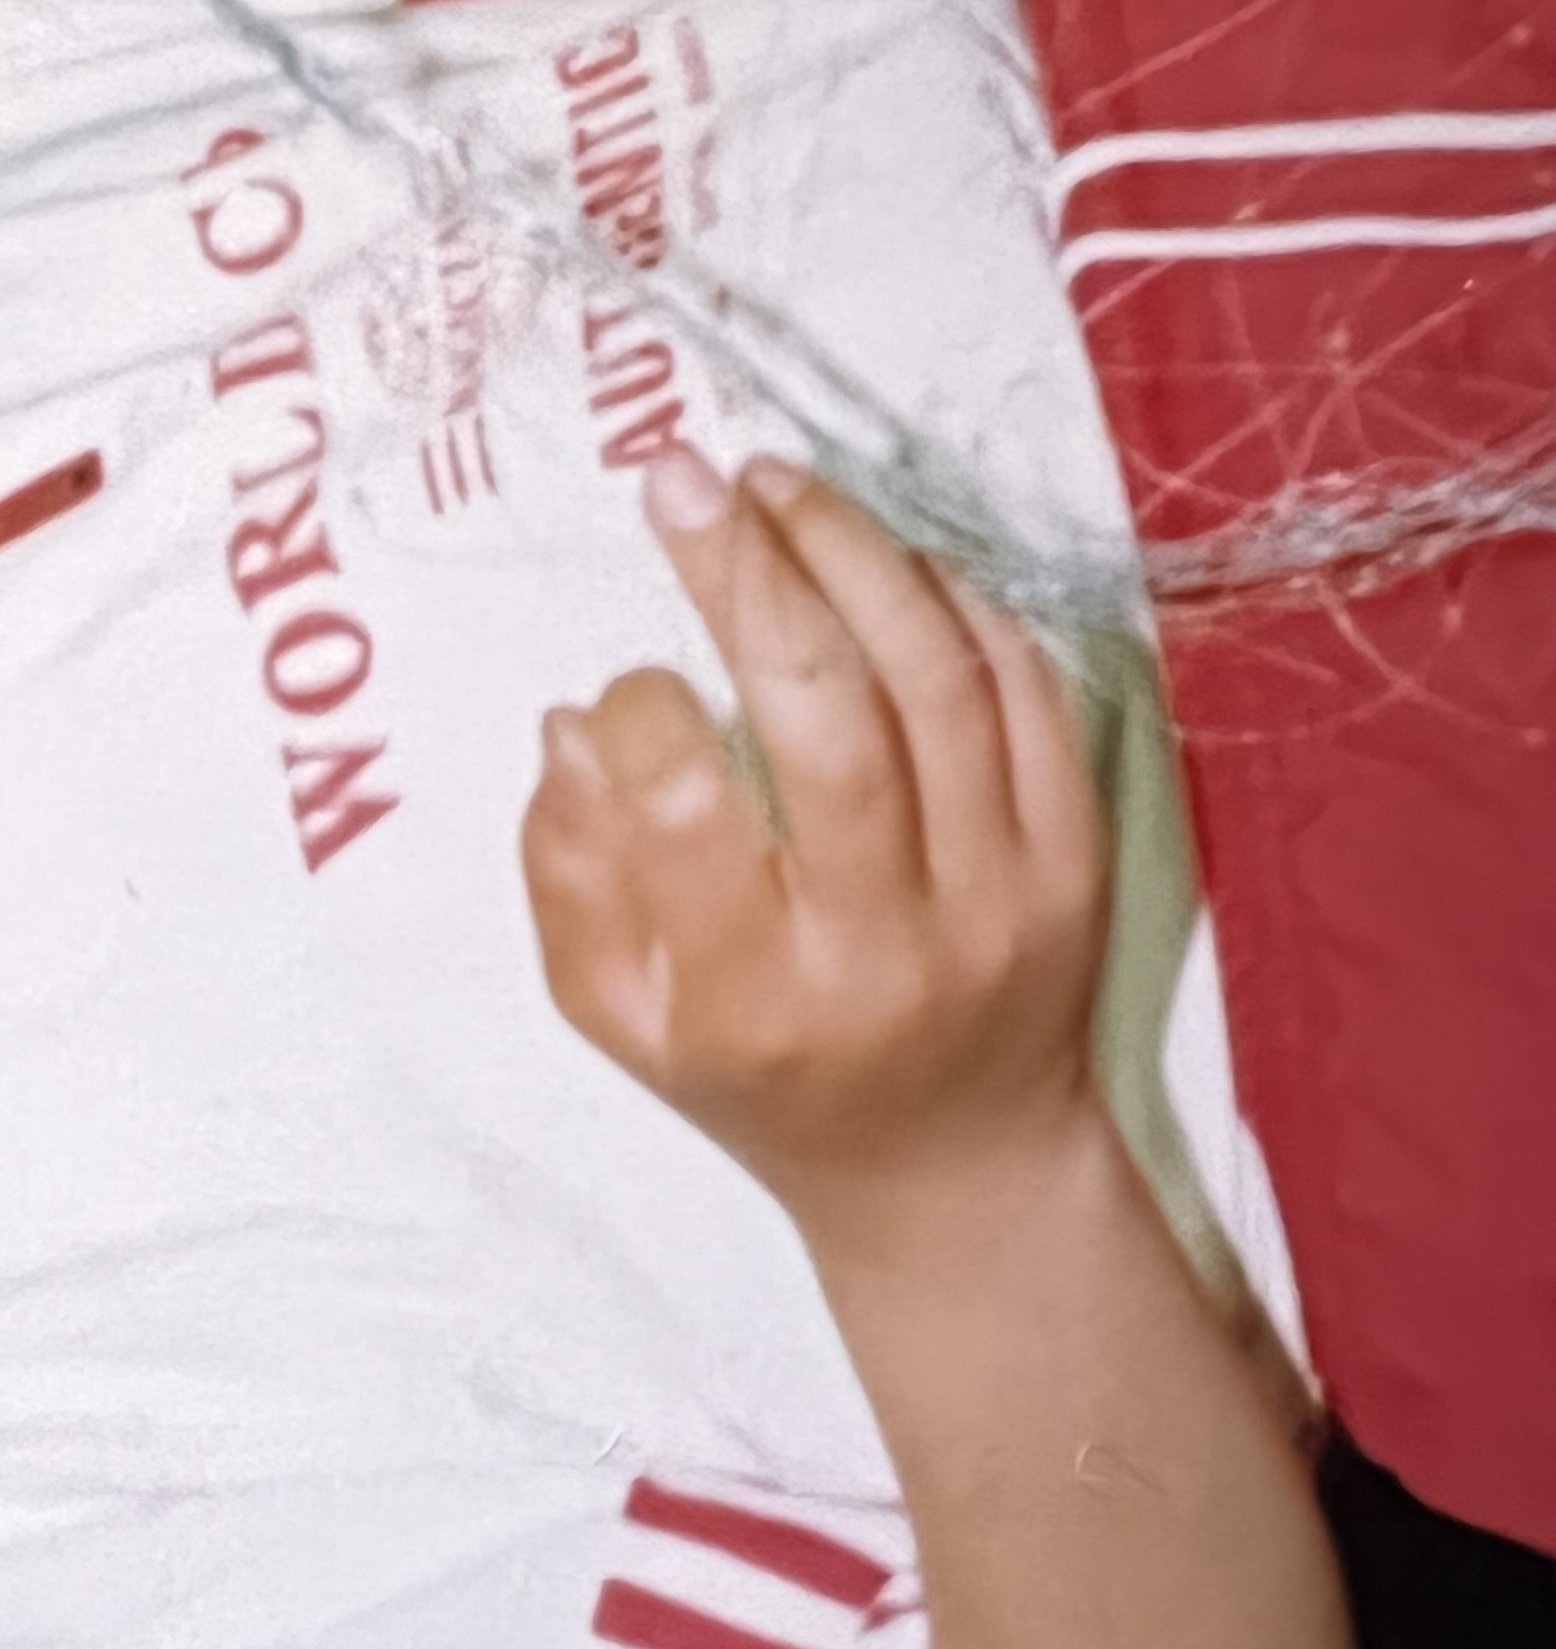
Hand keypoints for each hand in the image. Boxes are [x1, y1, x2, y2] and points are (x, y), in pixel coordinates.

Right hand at [519, 448, 1109, 1244]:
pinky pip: (1031, 697)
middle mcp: (886, 944)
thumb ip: (570, 872)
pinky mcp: (1079, 861)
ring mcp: (1001, 898)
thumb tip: (575, 723)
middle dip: (744, 573)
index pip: (687, 805)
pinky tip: (882, 556)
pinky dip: (957, 606)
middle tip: (680, 481)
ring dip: (851, 556)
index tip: (624, 681)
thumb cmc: (756, 1079)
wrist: (956, 1167)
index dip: (641, 709)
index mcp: (751, 993)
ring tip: (774, 485)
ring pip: (938, 681)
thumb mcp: (617, 1014)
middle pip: (827, 716)